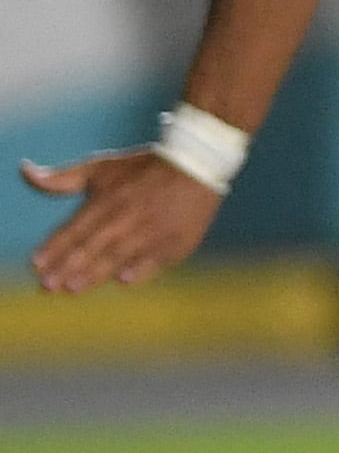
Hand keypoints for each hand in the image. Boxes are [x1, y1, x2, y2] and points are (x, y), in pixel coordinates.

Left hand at [24, 148, 227, 293]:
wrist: (197, 164)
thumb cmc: (142, 168)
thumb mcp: (102, 167)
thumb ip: (63, 178)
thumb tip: (25, 171)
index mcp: (108, 198)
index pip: (75, 228)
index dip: (54, 247)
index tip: (36, 264)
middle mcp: (128, 215)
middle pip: (92, 246)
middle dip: (68, 267)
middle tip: (48, 286)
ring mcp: (154, 229)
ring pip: (119, 256)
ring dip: (94, 274)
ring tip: (73, 288)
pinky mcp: (177, 240)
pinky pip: (155, 260)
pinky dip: (139, 271)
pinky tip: (123, 281)